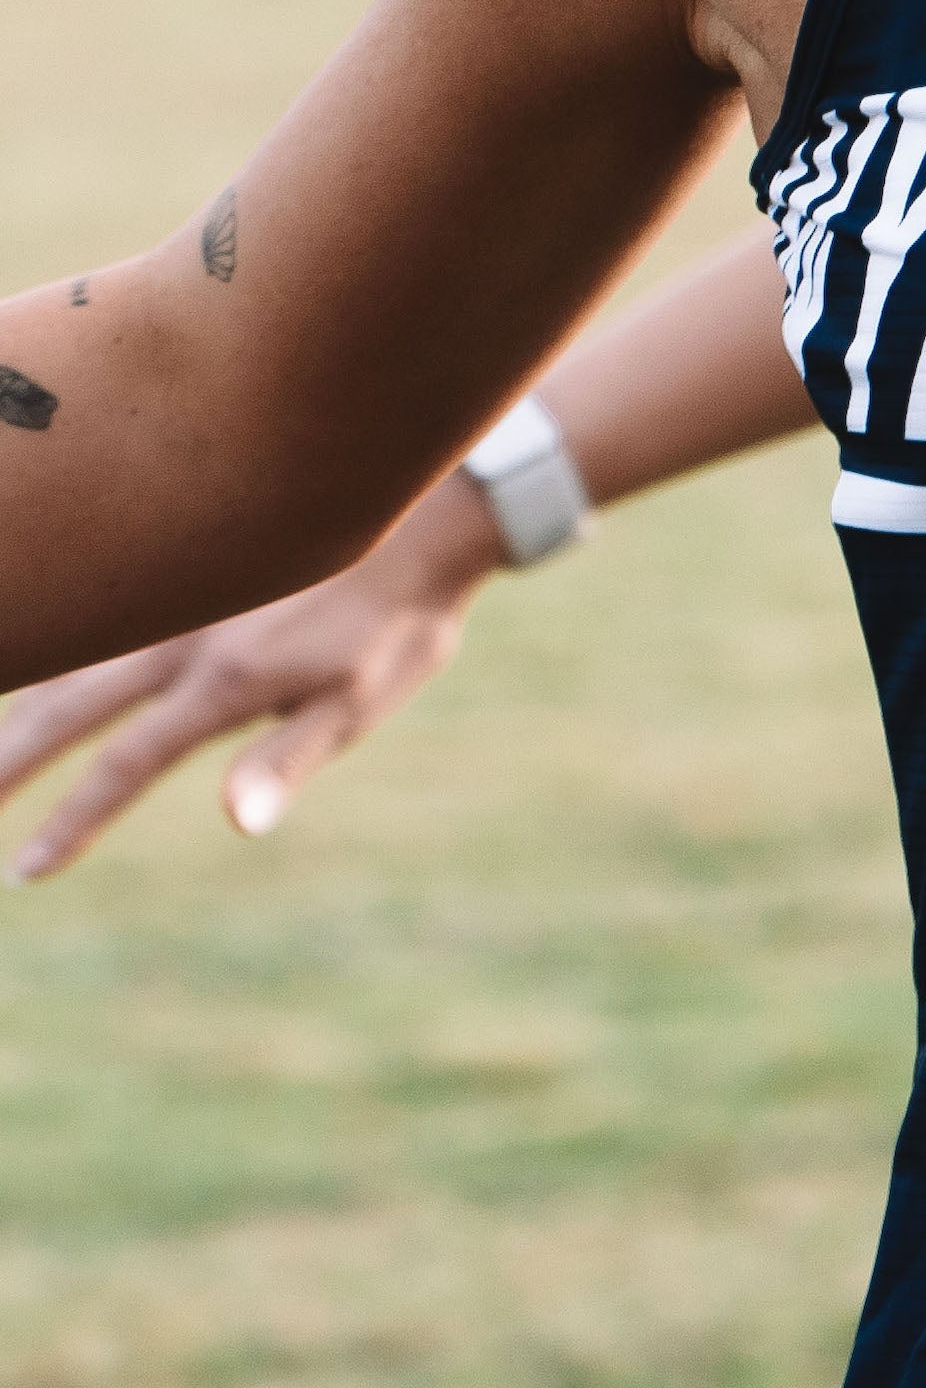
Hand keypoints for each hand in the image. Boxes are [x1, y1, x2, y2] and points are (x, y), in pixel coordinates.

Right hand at [0, 476, 500, 883]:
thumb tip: (238, 820)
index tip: (28, 868)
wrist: (422, 519)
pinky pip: (95, 605)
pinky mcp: (181, 564)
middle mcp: (181, 635)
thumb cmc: (395, 627)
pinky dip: (55, 640)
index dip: (74, 820)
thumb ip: (288, 758)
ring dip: (17, 700)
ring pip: (69, 652)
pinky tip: (31, 655)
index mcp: (223, 683)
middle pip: (66, 706)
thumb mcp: (355, 702)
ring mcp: (174, 595)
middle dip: (9, 761)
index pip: (126, 765)